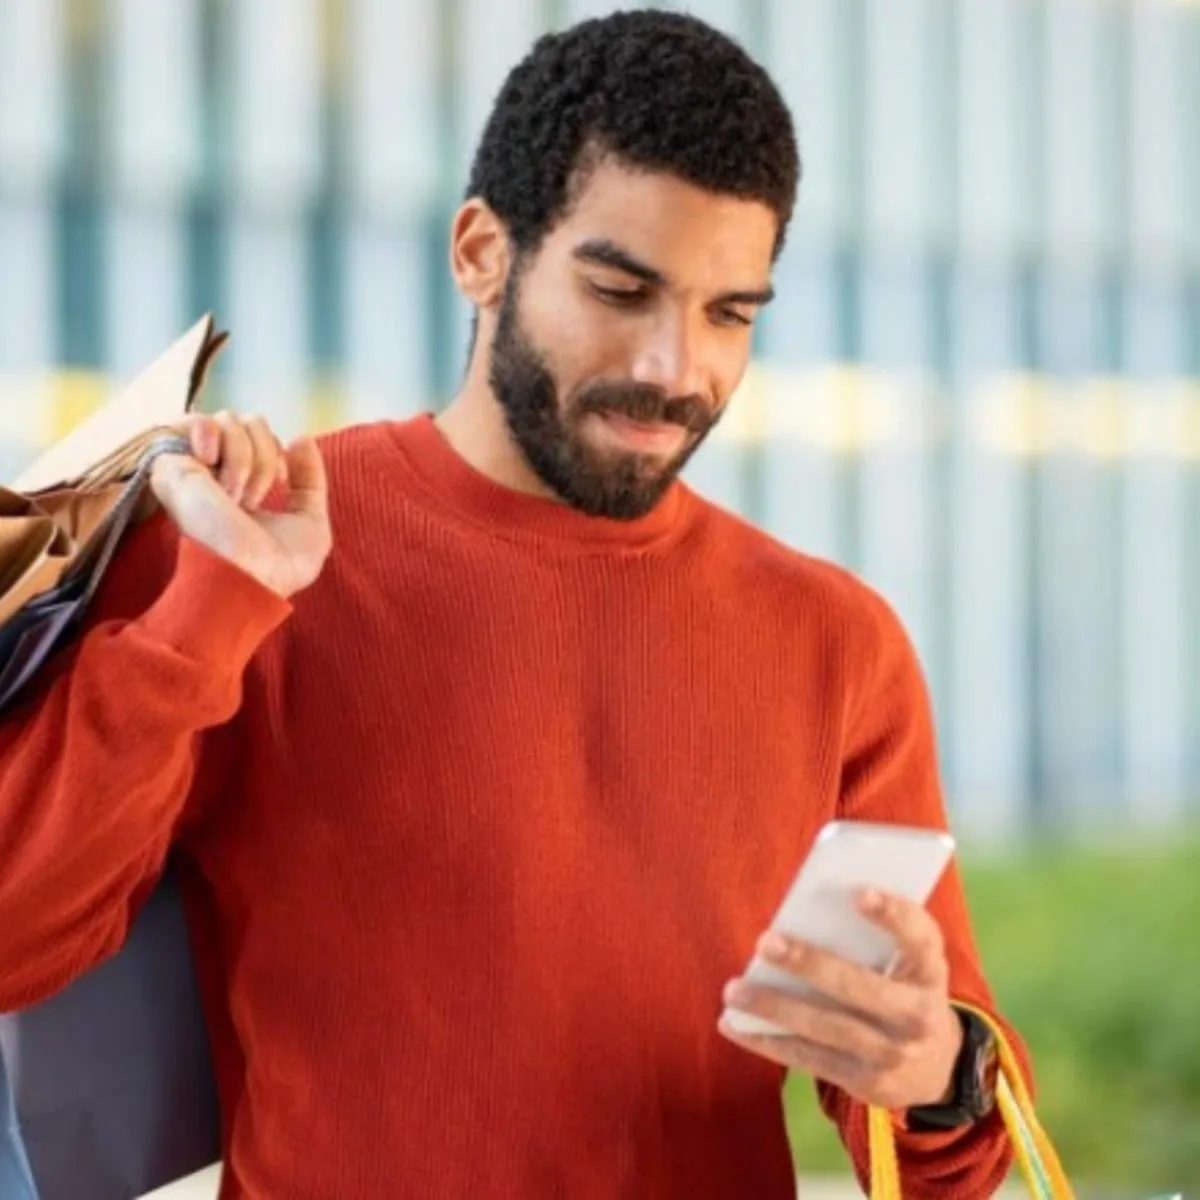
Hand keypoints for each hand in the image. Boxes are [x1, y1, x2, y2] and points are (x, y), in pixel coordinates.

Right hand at [150, 411, 332, 599]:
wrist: (245, 580)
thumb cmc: (278, 568)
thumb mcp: (310, 523)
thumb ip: (310, 481)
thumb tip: (300, 438)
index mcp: (243, 488)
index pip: (261, 440)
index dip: (278, 452)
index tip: (282, 483)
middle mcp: (216, 475)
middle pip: (249, 423)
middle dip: (265, 453)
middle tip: (255, 496)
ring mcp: (194, 468)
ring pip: (228, 420)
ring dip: (245, 455)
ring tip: (236, 495)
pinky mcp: (172, 464)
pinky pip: (198, 421)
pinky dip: (213, 436)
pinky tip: (210, 459)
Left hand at [718, 889, 963, 1110]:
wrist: (938, 1067)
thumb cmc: (906, 989)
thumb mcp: (910, 962)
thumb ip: (876, 937)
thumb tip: (808, 909)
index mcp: (930, 971)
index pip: (920, 937)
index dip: (894, 915)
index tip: (859, 893)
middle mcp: (918, 1016)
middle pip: (860, 988)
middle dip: (810, 965)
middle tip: (765, 942)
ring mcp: (892, 1054)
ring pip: (826, 1027)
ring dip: (775, 1008)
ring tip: (734, 990)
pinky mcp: (867, 1083)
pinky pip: (810, 1058)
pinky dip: (767, 1041)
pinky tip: (732, 1024)